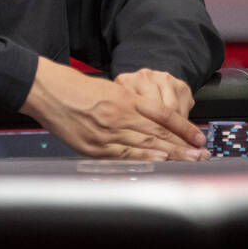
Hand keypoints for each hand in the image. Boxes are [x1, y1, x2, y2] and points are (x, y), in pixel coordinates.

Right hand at [20, 58, 208, 160]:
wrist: (45, 89)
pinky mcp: (93, 146)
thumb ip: (128, 102)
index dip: (183, 127)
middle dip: (183, 145)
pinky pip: (123, 155)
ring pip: (145, 145)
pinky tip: (157, 162)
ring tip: (189, 162)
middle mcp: (119, 115)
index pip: (163, 115)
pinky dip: (143, 159)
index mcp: (125, 98)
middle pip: (158, 133)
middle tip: (202, 155)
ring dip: (170, 155)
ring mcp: (106, 132)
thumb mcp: (107, 87)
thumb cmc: (72, 87)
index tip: (199, 137)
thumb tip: (149, 118)